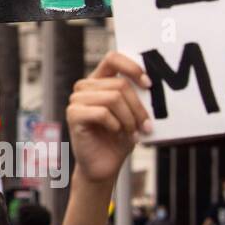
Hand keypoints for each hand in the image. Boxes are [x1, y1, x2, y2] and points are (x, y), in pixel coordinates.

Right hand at [66, 51, 151, 184]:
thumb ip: (136, 97)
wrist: (104, 166)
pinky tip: (117, 133)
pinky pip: (102, 113)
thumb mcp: (132, 114)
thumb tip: (151, 84)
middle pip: (119, 84)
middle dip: (138, 107)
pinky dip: (115, 125)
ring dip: (129, 118)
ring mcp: (77, 100)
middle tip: (146, 126)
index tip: (148, 84)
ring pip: (113, 98)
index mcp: (99, 81)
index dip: (132, 68)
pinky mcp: (73, 115)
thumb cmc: (119, 139)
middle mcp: (85, 86)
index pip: (113, 58)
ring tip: (133, 132)